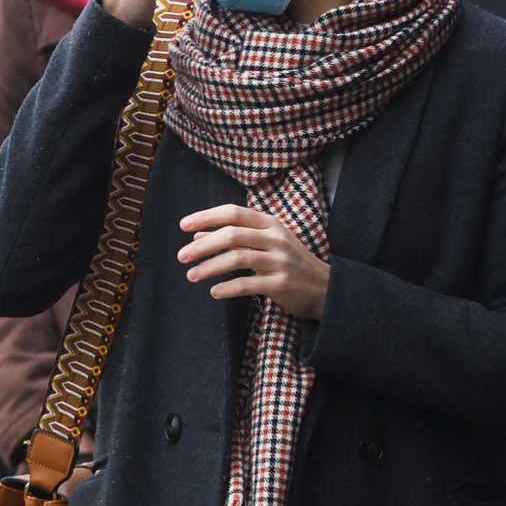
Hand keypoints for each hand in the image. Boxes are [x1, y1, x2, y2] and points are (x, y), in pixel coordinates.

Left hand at [178, 205, 329, 319]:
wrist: (325, 288)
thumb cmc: (288, 263)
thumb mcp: (263, 244)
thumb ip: (233, 239)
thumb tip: (196, 236)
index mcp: (270, 224)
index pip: (234, 213)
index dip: (207, 217)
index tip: (183, 225)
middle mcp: (276, 238)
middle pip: (232, 235)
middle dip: (203, 245)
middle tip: (181, 256)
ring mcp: (280, 261)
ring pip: (238, 258)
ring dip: (209, 267)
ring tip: (191, 275)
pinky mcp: (281, 283)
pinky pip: (248, 284)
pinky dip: (227, 288)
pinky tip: (214, 292)